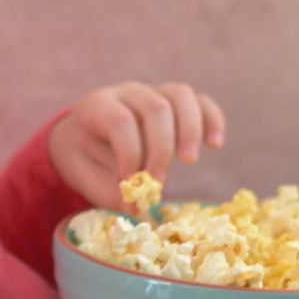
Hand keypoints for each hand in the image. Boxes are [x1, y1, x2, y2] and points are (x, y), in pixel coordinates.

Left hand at [48, 82, 226, 209]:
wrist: (84, 136)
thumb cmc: (84, 157)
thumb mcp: (83, 174)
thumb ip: (106, 190)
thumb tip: (135, 206)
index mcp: (98, 106)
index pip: (121, 120)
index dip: (130, 152)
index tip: (131, 182)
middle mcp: (128, 92)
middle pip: (155, 108)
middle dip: (161, 149)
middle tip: (158, 183)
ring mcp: (153, 92)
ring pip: (180, 96)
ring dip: (190, 129)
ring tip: (188, 161)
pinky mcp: (174, 102)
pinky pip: (199, 101)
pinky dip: (212, 119)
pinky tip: (215, 145)